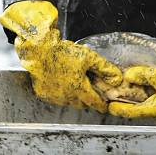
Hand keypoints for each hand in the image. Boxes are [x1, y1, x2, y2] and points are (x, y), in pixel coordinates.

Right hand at [0, 0, 121, 112]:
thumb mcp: (88, 56)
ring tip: (75, 84)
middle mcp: (67, 97)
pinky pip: (55, 97)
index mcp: (79, 89)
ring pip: (69, 102)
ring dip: (74, 96)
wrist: (38, 50)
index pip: (95, 103)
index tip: (105, 104)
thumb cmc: (62, 52)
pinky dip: (60, 93)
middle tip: (90, 90)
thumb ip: (105, 69)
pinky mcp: (43, 93)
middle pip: (82, 103)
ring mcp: (54, 96)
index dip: (102, 104)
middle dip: (88, 99)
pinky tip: (61, 82)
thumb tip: (117, 79)